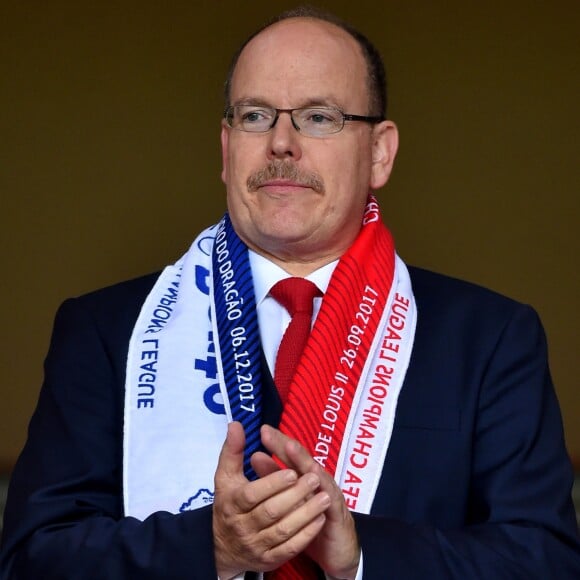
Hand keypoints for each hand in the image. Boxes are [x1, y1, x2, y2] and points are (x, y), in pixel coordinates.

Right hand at [212, 422, 330, 578]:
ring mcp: (256, 546)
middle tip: (316, 478)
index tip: (293, 471)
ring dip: (306, 514)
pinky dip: (306, 535)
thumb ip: (232, 450)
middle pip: (271, 512)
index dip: (273, 483)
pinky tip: (320, 519)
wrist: (222, 548)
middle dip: (296, 495)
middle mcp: (243, 527)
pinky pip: (289, 549)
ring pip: (283, 531)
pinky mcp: (268, 560)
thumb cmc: (228, 504)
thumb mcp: (225, 477)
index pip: (252, 494)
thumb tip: (236, 423)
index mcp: (232, 504)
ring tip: (325, 497)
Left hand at [254, 425, 360, 579]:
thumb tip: (256, 456)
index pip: (290, 456)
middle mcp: (318, 482)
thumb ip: (274, 478)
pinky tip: (314, 477)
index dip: (277, 443)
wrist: (338, 554)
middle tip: (268, 432)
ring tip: (289, 446)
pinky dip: (322, 487)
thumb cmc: (312, 522)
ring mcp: (329, 495)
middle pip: (301, 459)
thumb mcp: (291, 501)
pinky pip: (330, 499)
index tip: (262, 429)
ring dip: (303, 460)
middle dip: (285, 445)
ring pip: (315, 474)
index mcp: (305, 478)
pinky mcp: (338, 513)